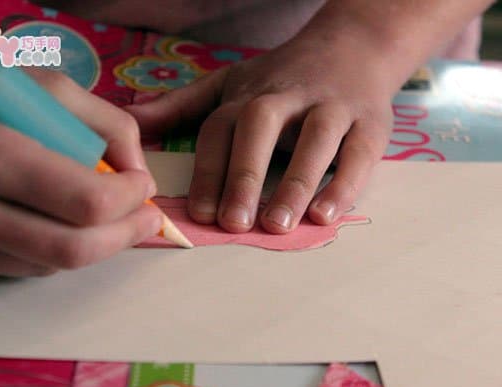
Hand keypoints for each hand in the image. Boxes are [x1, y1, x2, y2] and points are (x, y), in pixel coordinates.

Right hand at [0, 40, 161, 278]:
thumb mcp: (51, 89)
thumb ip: (110, 126)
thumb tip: (140, 177)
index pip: (86, 202)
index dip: (131, 199)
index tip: (144, 186)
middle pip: (73, 250)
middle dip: (124, 235)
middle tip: (147, 219)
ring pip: (50, 266)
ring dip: (89, 242)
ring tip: (100, 213)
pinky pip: (20, 269)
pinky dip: (50, 248)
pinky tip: (50, 220)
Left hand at [128, 29, 393, 233]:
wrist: (353, 46)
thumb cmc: (282, 77)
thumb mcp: (228, 83)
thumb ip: (181, 106)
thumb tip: (131, 121)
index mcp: (248, 95)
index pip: (220, 131)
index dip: (208, 172)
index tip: (200, 215)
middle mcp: (287, 97)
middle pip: (261, 129)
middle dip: (245, 176)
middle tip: (234, 223)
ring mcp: (332, 106)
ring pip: (315, 140)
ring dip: (295, 181)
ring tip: (277, 224)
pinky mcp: (371, 121)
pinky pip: (359, 152)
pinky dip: (344, 183)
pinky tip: (325, 215)